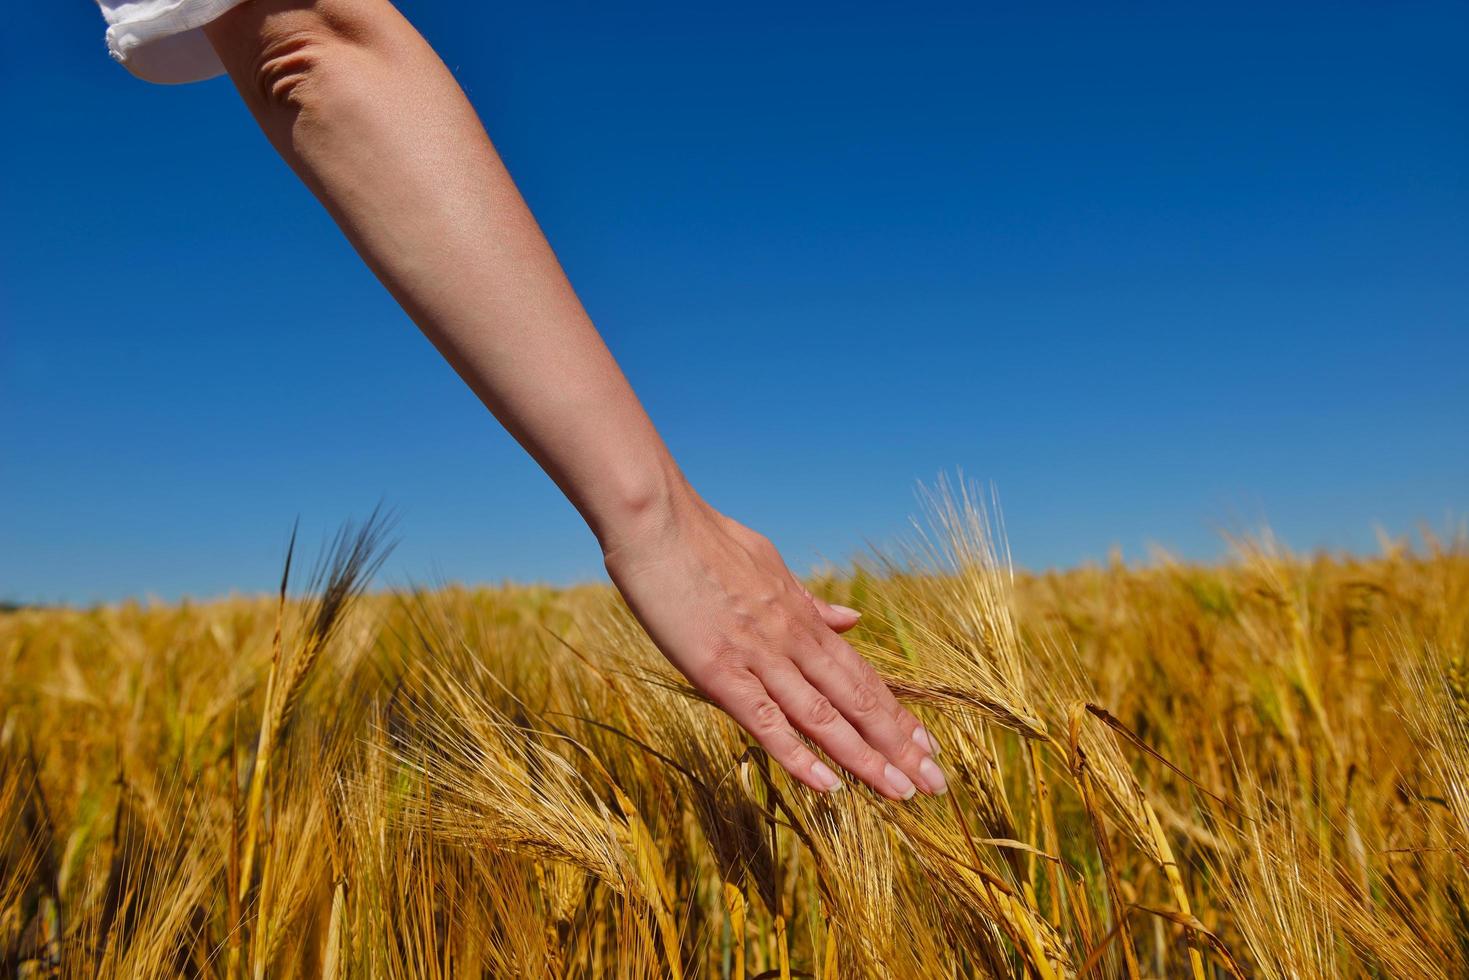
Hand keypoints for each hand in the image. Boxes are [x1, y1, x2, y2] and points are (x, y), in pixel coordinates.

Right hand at [602, 489, 946, 798]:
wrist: (657, 521)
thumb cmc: (706, 538)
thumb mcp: (769, 563)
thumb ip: (809, 600)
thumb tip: (852, 619)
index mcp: (801, 616)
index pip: (859, 674)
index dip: (894, 713)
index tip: (926, 746)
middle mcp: (790, 639)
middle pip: (855, 699)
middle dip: (897, 745)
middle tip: (934, 784)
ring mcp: (757, 655)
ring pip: (822, 716)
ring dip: (865, 758)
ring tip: (902, 792)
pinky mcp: (718, 670)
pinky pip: (765, 720)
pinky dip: (798, 756)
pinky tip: (828, 786)